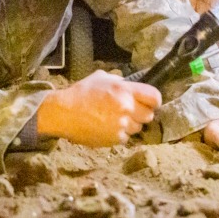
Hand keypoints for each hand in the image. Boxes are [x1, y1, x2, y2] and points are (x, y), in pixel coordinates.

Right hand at [37, 70, 160, 147]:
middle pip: (149, 115)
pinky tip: (108, 127)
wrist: (64, 113)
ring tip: (116, 119)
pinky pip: (126, 138)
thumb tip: (129, 85)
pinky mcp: (114, 139)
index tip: (151, 102)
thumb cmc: (81, 93)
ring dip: (131, 124)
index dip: (154, 100)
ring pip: (138, 128)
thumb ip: (118, 81)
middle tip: (131, 111)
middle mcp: (126, 108)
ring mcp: (121, 125)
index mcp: (124, 91)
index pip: (154, 97)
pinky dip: (120, 134)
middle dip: (142, 113)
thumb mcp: (101, 78)